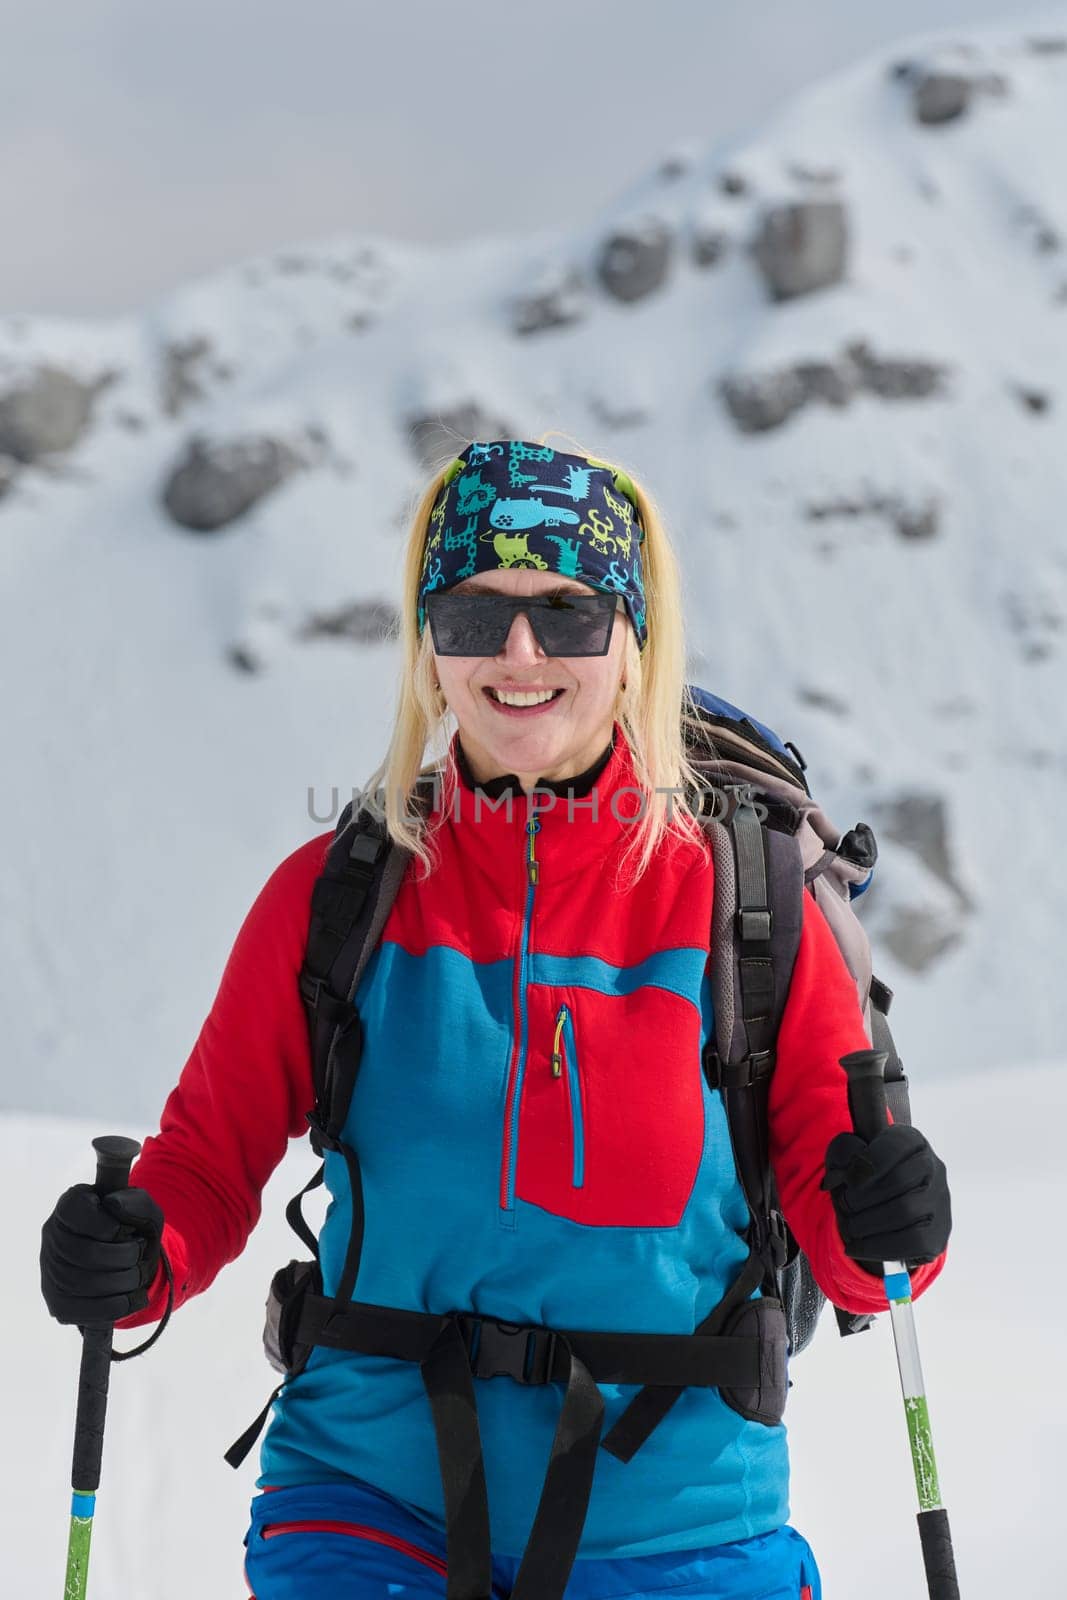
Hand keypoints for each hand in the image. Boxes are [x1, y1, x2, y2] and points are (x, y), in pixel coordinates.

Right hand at [40, 1184, 163, 1324]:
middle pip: (81, 1252)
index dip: (107, 1224)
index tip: (127, 1230)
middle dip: (122, 1257)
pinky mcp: (57, 1301)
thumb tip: (113, 1204)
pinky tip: (133, 1298)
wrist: (135, 1264)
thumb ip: (136, 1202)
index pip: (75, 1210)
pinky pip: (80, 1311)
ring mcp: (50, 1270)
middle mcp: (53, 1234)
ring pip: (80, 1283)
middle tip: (140, 1256)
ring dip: (122, 1282)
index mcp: (71, 1203)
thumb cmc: (136, 1231)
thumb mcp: (146, 1212)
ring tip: (139, 1275)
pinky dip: (114, 1306)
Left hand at [821, 1124, 950, 1272]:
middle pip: (898, 1180)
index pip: (893, 1147)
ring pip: (905, 1211)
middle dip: (863, 1197)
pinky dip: (877, 1246)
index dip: (865, 1165)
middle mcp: (933, 1168)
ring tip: (850, 1227)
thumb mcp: (848, 1157)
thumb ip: (843, 1152)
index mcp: (911, 1141)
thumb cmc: (864, 1180)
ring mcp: (939, 1202)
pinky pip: (912, 1242)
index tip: (846, 1180)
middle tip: (845, 1206)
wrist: (884, 1216)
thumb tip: (843, 1173)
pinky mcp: (937, 1234)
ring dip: (867, 1223)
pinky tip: (857, 1246)